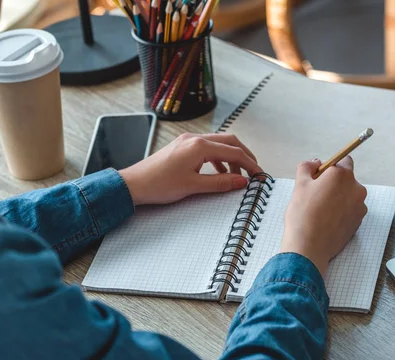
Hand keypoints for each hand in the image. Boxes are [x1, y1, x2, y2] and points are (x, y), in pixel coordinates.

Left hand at [119, 133, 261, 205]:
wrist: (134, 184)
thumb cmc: (159, 185)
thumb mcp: (193, 186)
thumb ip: (220, 183)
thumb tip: (242, 182)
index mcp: (199, 146)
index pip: (233, 152)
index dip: (250, 164)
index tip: (260, 175)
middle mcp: (194, 139)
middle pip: (229, 142)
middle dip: (244, 156)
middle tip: (254, 171)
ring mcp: (187, 141)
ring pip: (218, 144)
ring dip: (231, 158)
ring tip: (237, 176)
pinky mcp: (181, 147)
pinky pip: (206, 149)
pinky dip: (217, 159)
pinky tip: (219, 173)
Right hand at [281, 156, 367, 275]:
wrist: (309, 246)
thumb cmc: (302, 213)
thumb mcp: (299, 185)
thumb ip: (307, 167)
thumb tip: (315, 162)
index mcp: (341, 175)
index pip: (343, 160)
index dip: (329, 167)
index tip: (318, 177)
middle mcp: (356, 188)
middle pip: (346, 179)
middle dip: (333, 183)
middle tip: (315, 195)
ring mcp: (360, 206)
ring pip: (349, 195)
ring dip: (338, 197)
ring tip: (320, 210)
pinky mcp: (359, 221)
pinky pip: (350, 210)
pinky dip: (341, 211)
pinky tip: (326, 220)